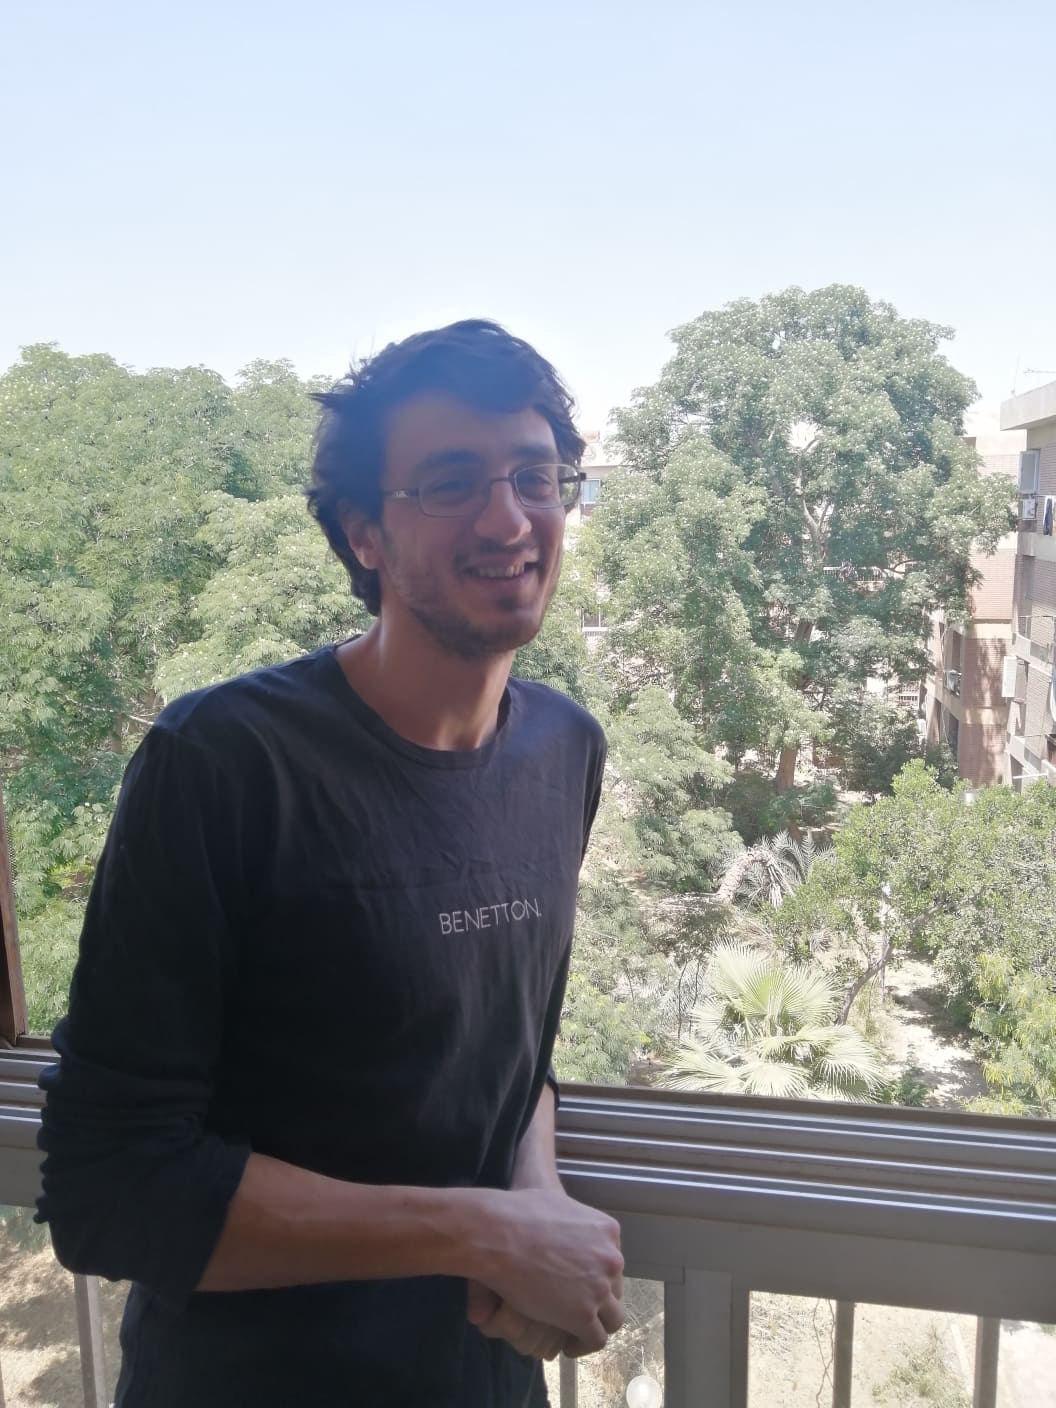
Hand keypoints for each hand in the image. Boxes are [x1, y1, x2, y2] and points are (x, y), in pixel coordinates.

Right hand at [470, 1187, 623, 1351]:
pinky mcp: (583, 1314)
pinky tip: (567, 1343)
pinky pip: (596, 1339)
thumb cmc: (518, 1213)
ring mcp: (599, 1288)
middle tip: (574, 1307)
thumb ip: (562, 1216)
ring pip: (613, 1318)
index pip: (612, 1263)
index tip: (578, 1285)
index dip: (596, 1276)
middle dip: (598, 1299)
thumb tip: (543, 1200)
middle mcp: (611, 1259)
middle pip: (614, 1289)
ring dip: (596, 1325)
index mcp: (607, 1231)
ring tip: (574, 1331)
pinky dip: (584, 1344)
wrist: (499, 1234)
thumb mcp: (553, 1202)